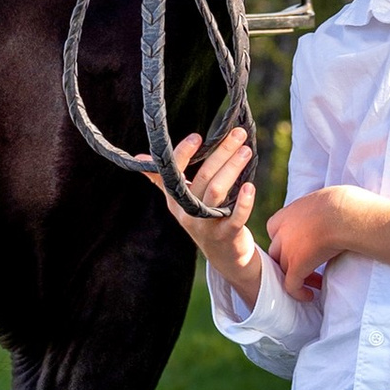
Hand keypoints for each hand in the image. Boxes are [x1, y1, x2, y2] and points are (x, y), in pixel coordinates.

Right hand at [144, 129, 260, 300]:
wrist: (223, 255)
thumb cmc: (202, 219)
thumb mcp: (181, 201)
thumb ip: (163, 179)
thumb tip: (139, 158)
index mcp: (175, 200)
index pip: (173, 173)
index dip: (184, 154)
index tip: (197, 136)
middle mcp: (188, 212)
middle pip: (203, 177)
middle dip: (221, 153)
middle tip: (237, 134)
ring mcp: (206, 225)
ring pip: (217, 192)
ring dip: (232, 168)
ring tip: (246, 150)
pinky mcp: (227, 235)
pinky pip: (235, 218)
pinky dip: (244, 202)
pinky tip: (250, 186)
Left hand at [267, 182, 389, 287]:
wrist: (346, 213)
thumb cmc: (345, 203)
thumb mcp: (324, 200)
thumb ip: (317, 211)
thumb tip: (331, 214)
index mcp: (288, 213)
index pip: (274, 229)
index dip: (285, 239)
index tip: (301, 246)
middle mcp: (283, 231)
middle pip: (277, 251)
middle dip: (289, 260)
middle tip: (308, 267)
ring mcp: (287, 248)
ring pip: (284, 269)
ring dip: (297, 277)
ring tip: (314, 283)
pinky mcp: (297, 265)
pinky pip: (291, 285)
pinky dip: (298, 292)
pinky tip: (311, 295)